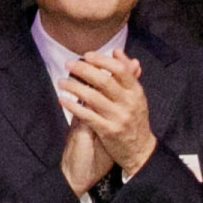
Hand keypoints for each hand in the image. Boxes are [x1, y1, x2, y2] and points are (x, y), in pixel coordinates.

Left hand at [60, 44, 155, 181]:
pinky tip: (63, 99)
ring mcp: (118, 117)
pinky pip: (87, 116)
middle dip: (84, 70)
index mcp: (136, 92)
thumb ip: (127, 73)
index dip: (103, 60)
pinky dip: (73, 106)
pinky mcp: (108, 131)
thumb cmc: (135, 119)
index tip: (87, 55)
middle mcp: (129, 103)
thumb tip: (117, 51)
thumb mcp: (136, 96)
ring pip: (93, 97)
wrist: (140, 151)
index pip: (120, 70)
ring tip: (62, 82)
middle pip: (104, 81)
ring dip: (74, 87)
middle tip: (68, 64)